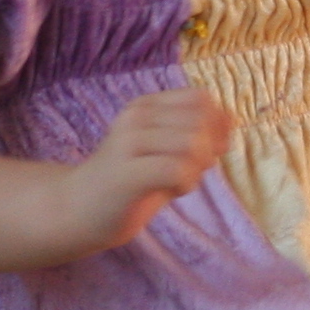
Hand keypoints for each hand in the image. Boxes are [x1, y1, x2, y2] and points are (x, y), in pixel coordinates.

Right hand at [67, 87, 232, 252]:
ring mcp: (129, 142)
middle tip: (188, 172)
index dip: (215, 125)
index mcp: (146, 105)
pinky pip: (179, 171)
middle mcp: (136, 117)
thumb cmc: (127, 182)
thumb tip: (233, 119)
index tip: (205, 151)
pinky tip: (172, 191)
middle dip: (209, 151)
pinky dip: (187, 184)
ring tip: (178, 181)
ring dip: (197, 169)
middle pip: (201, 122)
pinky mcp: (128, 173)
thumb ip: (197, 134)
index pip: (201, 99)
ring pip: (193, 144)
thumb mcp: (163, 150)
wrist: (76, 210)